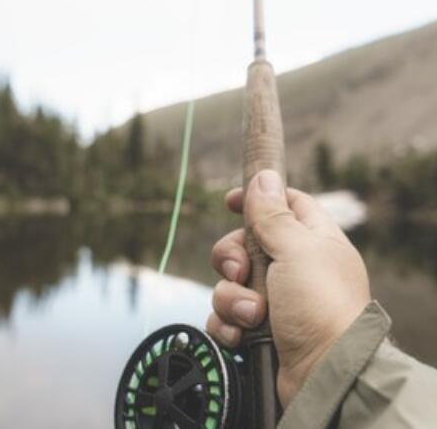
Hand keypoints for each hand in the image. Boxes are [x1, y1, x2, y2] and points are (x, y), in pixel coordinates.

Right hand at [206, 170, 370, 406]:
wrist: (324, 375)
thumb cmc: (320, 306)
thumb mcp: (297, 250)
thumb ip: (273, 214)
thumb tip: (263, 176)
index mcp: (311, 240)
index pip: (284, 204)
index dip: (257, 198)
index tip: (230, 200)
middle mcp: (292, 266)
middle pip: (244, 243)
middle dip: (232, 257)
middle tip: (241, 271)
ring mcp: (274, 298)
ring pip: (229, 281)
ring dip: (232, 297)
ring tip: (253, 315)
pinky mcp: (257, 326)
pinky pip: (226, 313)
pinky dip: (229, 322)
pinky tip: (243, 334)